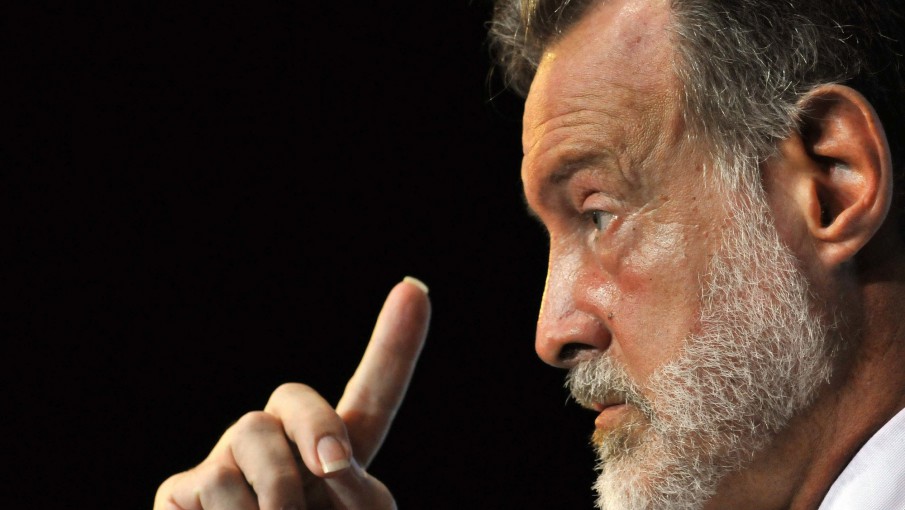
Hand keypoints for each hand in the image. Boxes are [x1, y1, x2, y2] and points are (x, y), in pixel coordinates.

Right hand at [154, 277, 430, 509]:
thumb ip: (362, 500)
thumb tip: (336, 461)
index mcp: (337, 465)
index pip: (371, 397)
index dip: (395, 345)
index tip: (416, 289)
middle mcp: (280, 453)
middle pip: (290, 399)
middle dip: (314, 424)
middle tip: (332, 468)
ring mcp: (227, 469)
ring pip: (248, 441)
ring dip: (273, 500)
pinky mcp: (179, 496)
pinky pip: (205, 486)